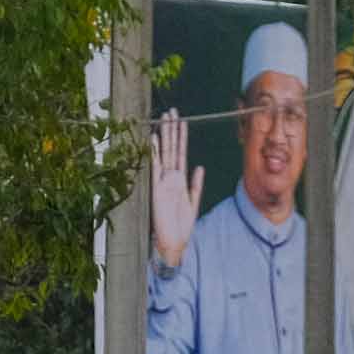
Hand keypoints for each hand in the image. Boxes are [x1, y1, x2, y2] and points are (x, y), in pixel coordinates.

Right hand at [149, 107, 201, 271]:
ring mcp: (162, 181)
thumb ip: (196, 185)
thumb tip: (200, 166)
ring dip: (164, 136)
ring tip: (164, 119)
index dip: (182, 137)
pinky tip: (154, 139)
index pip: (181, 153)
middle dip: (172, 130)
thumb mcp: (194, 203)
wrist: (173, 242)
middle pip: (172, 148)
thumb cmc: (182, 226)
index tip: (182, 122)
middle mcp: (170, 177)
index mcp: (180, 179)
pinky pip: (154, 167)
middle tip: (172, 112)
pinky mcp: (156, 188)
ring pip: (164, 153)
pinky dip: (154, 153)